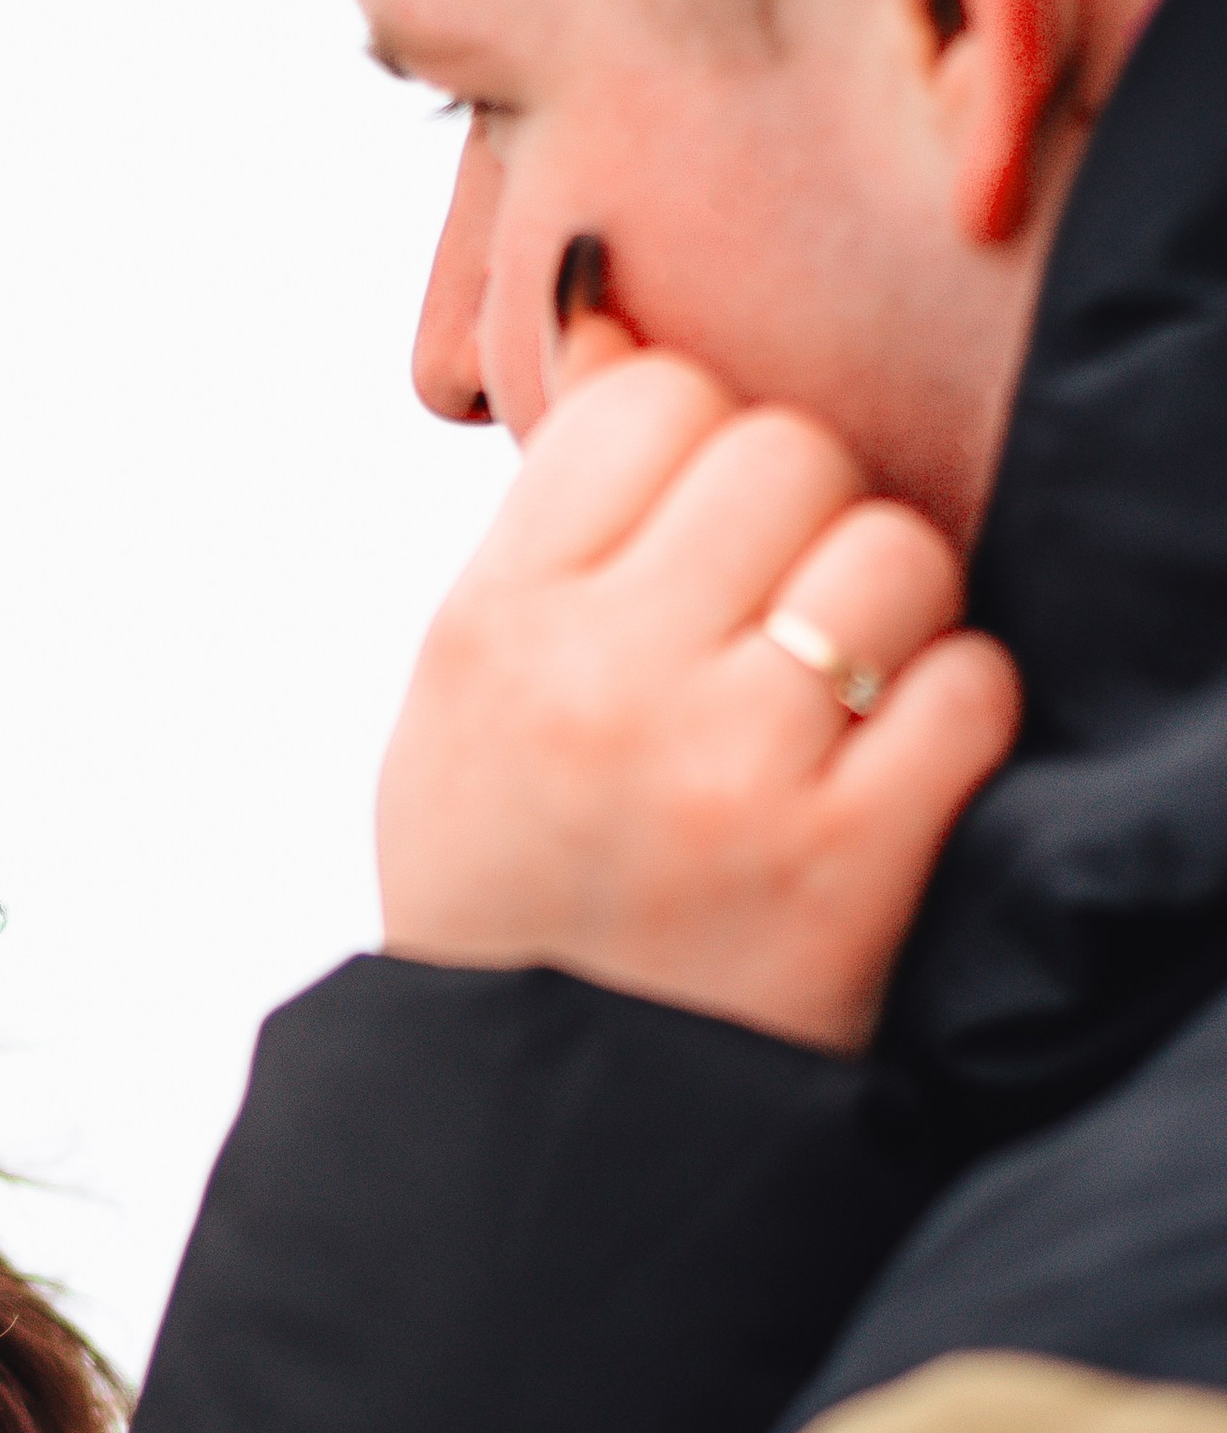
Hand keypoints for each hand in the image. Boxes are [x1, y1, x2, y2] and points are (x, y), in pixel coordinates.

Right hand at [375, 309, 1019, 1053]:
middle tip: (778, 623)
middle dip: (807, 522)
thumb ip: (547, 523)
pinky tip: (896, 768)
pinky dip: (956, 716)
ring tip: (839, 696)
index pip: (654, 400)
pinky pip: (970, 686)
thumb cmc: (515, 882)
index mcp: (492, 629)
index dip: (699, 453)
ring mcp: (730, 776)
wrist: (543, 1125)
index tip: (691, 543)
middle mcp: (602, 687)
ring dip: (895, 614)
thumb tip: (615, 308)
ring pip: (894, 553)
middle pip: (789, 453)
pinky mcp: (848, 868)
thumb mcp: (462, 696)